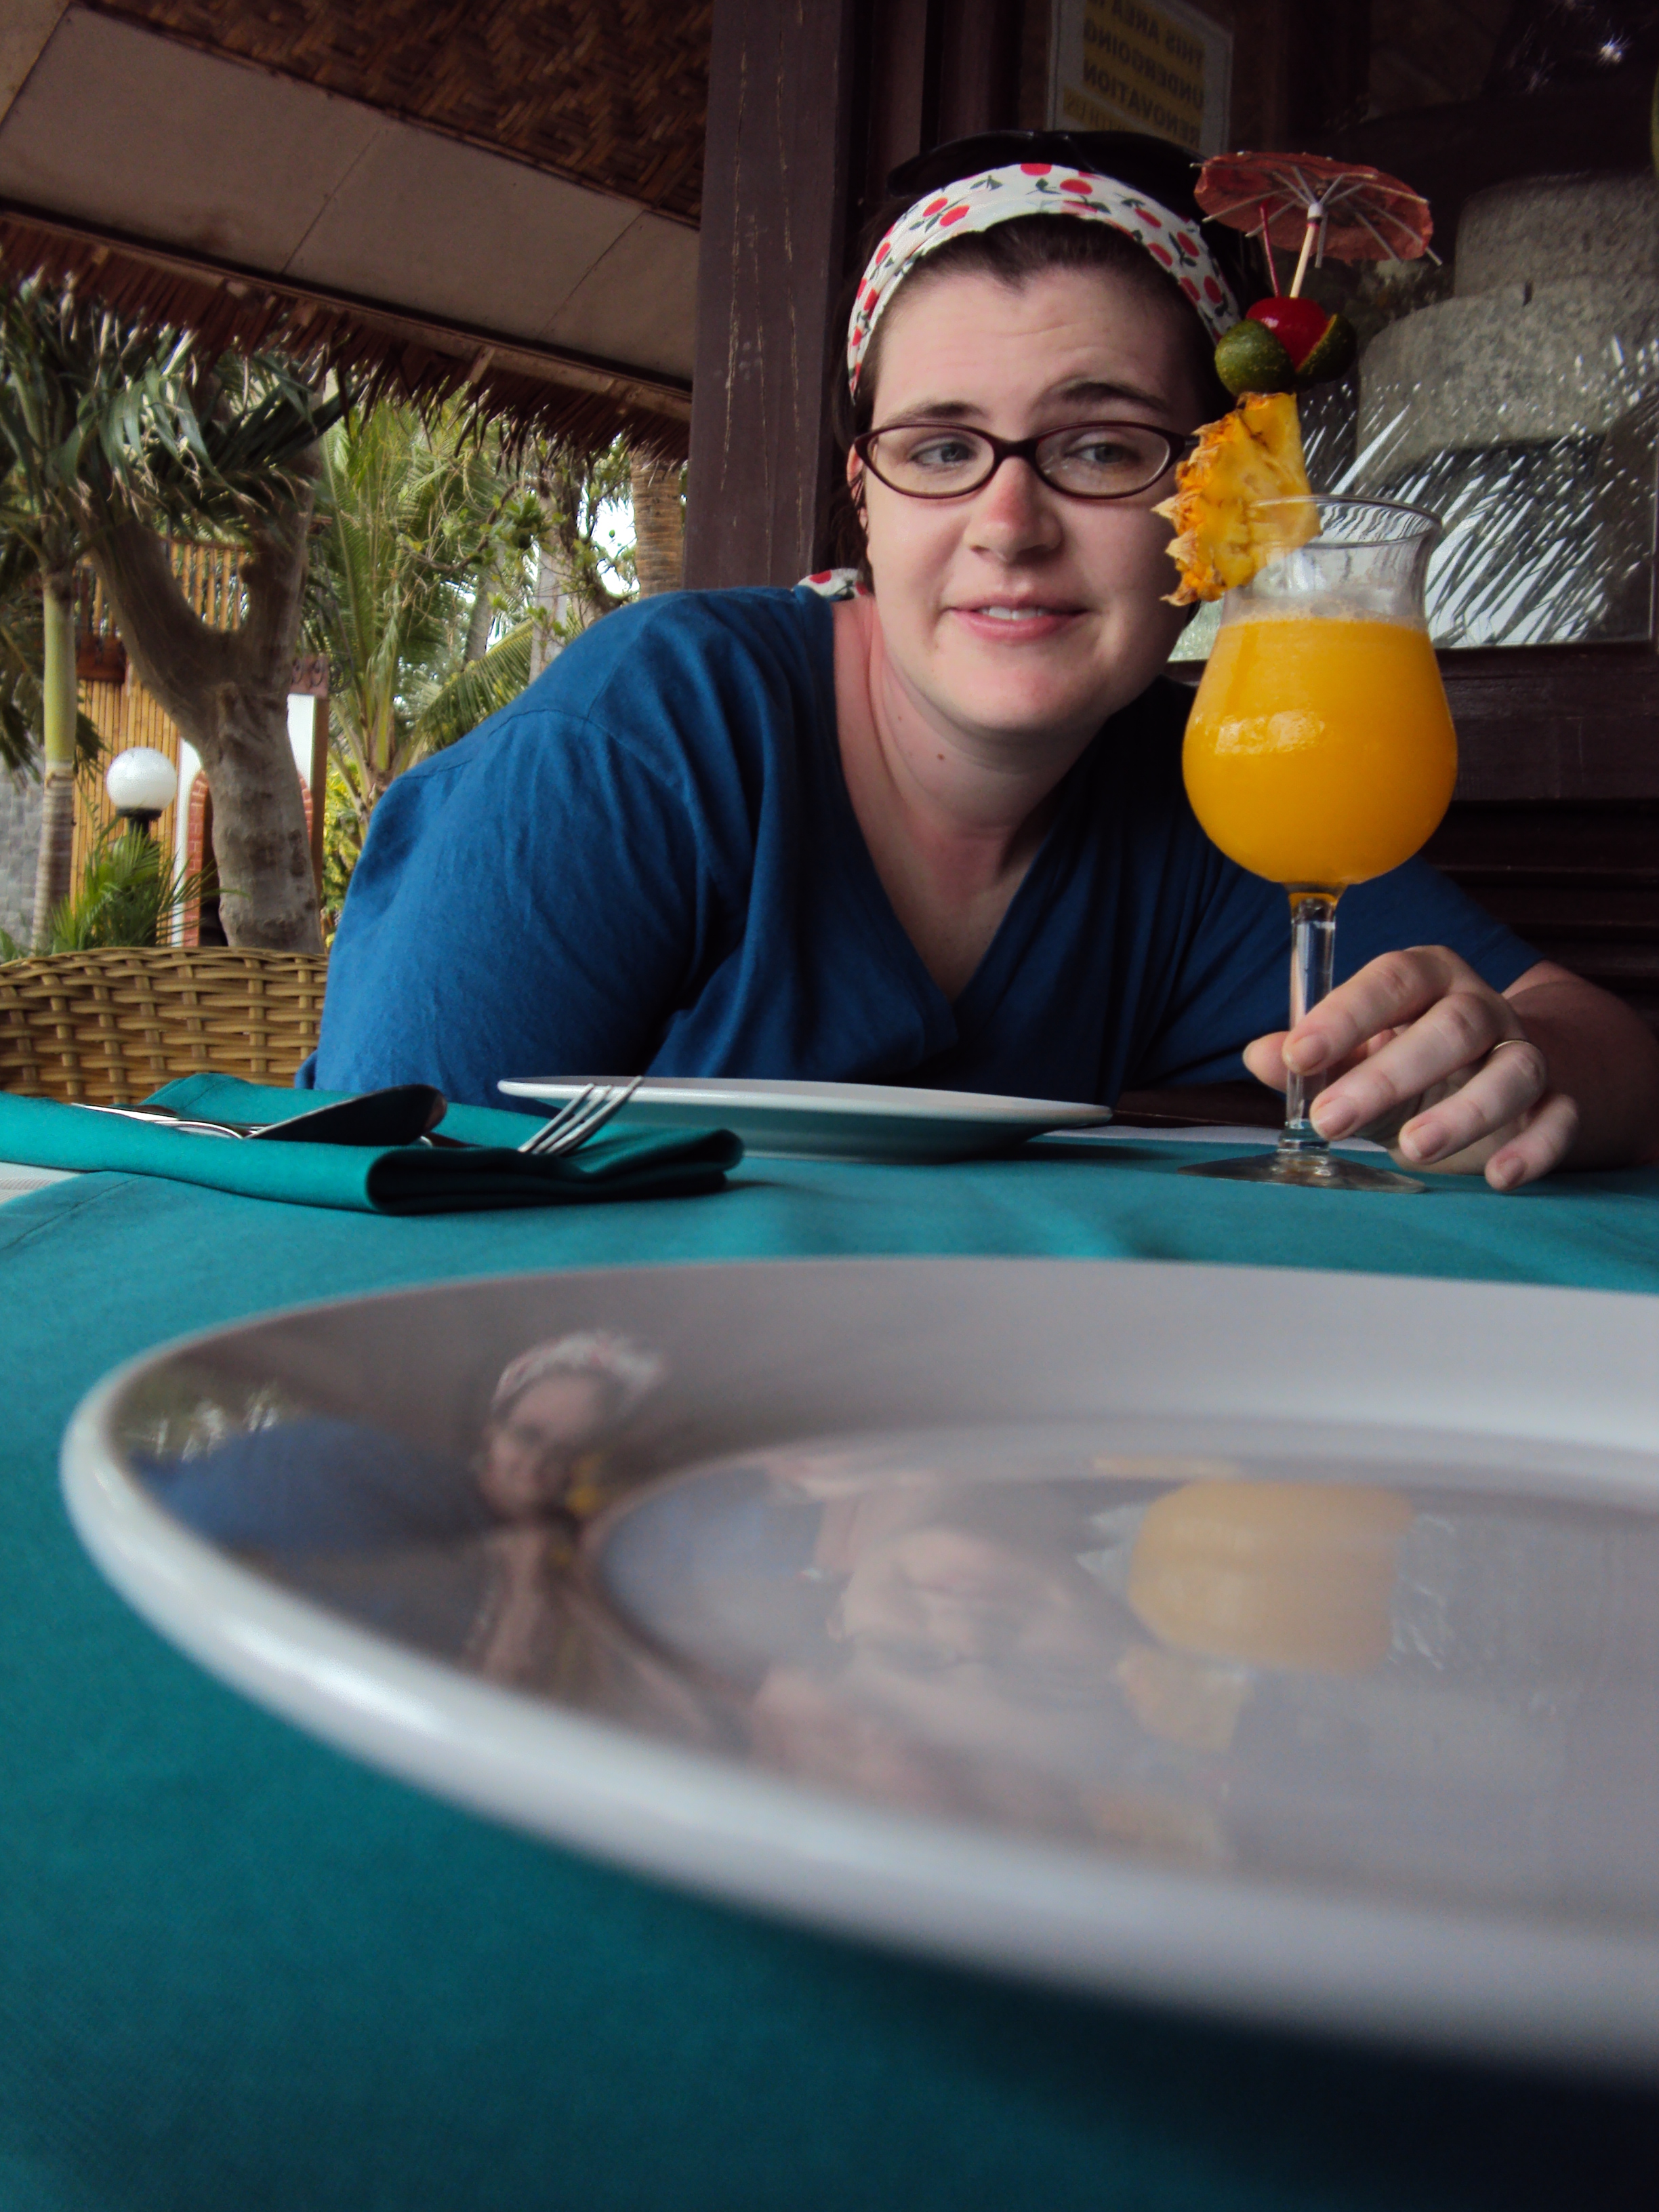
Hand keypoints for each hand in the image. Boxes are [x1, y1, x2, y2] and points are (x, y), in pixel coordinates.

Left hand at [1242, 946, 1578, 1190]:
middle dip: (1389, 1074)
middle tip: (1331, 1120)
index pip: (1392, 980)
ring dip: (1464, 1112)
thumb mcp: (1356, 1056)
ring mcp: (1524, 1052)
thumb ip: (1313, 1056)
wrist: (1491, 1077)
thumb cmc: (1407, 1063)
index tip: (1298, 1056)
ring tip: (1413, 1149)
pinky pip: (1558, 1119)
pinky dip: (1536, 1147)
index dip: (1345, 1015)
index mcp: (1428, 979)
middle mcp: (1482, 1008)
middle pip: (1451, 1027)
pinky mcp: (1554, 1101)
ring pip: (1512, 1070)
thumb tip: (1259, 1055)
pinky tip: (1501, 1177)